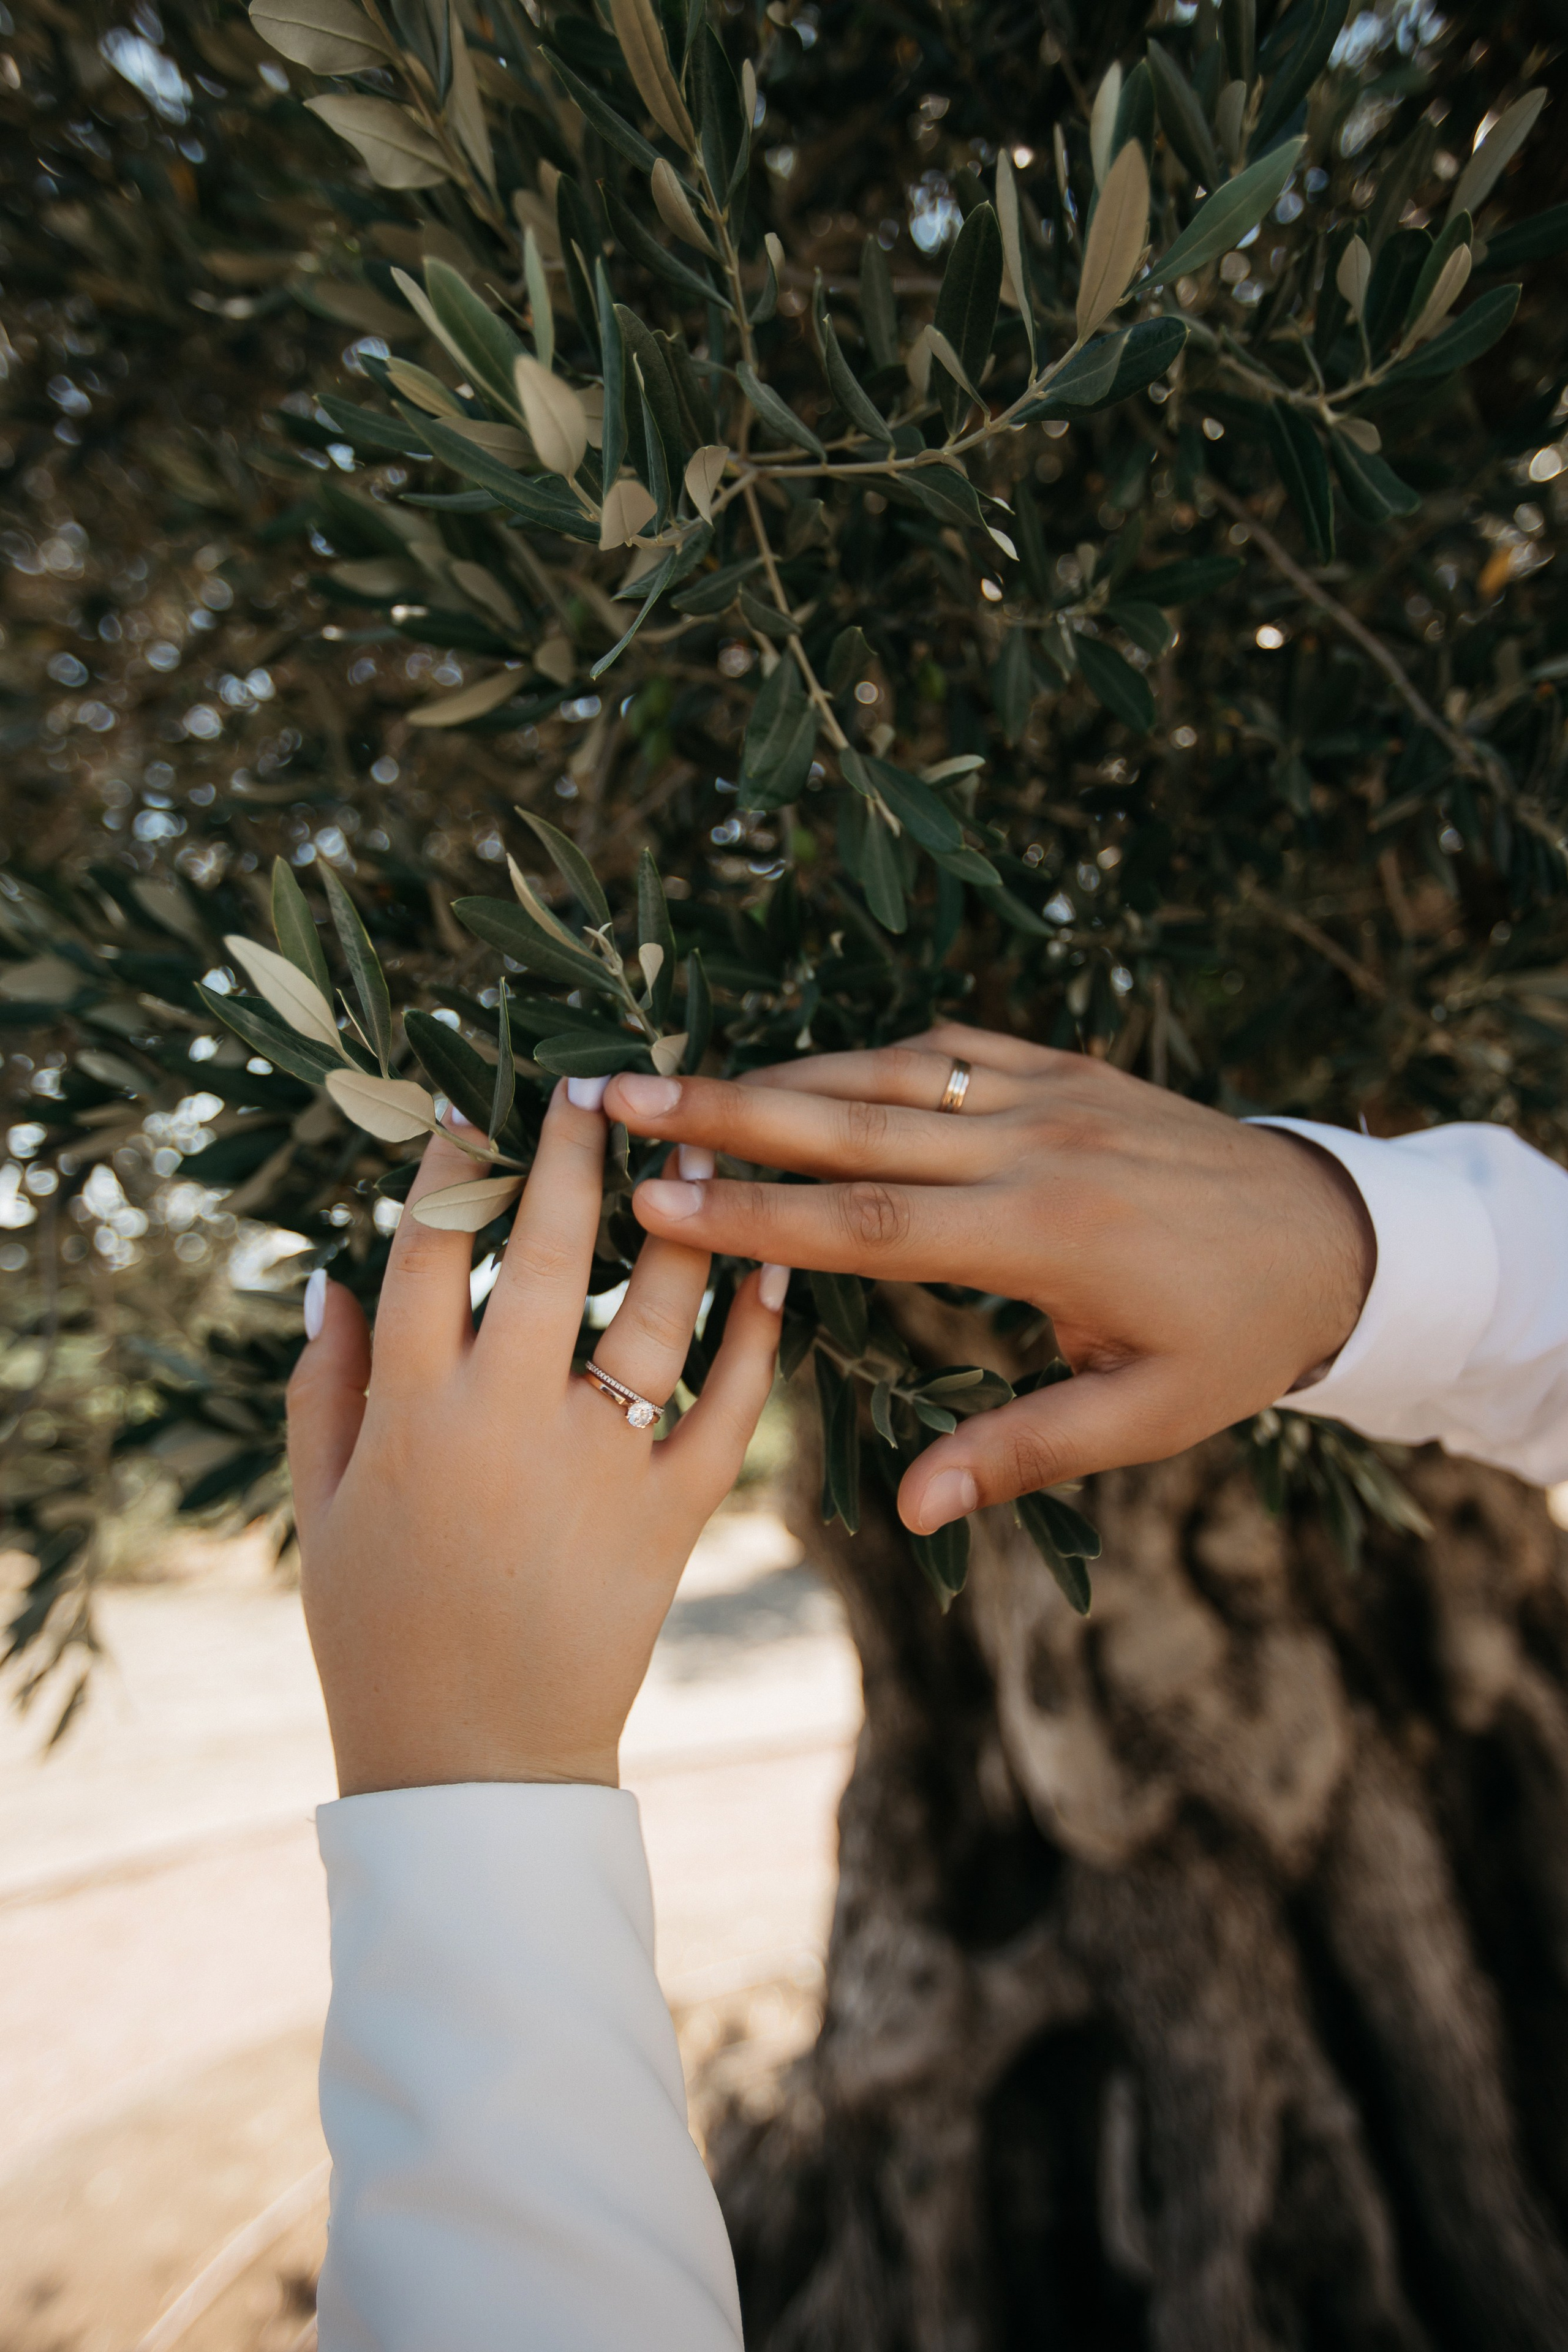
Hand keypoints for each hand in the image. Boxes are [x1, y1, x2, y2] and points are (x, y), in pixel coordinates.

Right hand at [287, 1085, 782, 1796]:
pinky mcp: (674, 1515)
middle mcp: (509, 1419)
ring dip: (681, 1220)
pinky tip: (774, 1272)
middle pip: (548, 1251)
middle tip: (599, 1080)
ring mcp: (601, 1464)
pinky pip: (728, 1409)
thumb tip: (329, 1275)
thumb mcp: (319, 1508)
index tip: (471, 1100)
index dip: (451, 1165)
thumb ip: (322, 1387)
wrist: (476, 1763)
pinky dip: (757, 1339)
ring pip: (653, 1312)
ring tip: (700, 1144)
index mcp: (413, 1412)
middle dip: (573, 1152)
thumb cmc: (378, 1634)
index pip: (430, 1251)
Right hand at [600, 1025, 1374, 1535]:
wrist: (1336, 1235)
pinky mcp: (1071, 1066)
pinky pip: (952, 1047)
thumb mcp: (1144, 1417)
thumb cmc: (1236, 1341)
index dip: (754, 1217)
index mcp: (1044, 1236)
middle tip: (620, 1099)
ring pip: (890, 1072)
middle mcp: (1036, 1146)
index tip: (656, 1202)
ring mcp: (1053, 1093)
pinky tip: (808, 1060)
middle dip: (726, 1113)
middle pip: (852, 1123)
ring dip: (780, 1072)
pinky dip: (873, 1051)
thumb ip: (1021, 1451)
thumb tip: (913, 1511)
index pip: (866, 1223)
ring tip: (680, 1076)